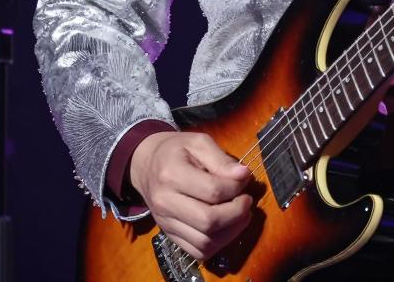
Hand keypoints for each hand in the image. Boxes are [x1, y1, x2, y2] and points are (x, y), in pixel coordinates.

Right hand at [129, 131, 252, 260]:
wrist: (146, 165)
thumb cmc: (176, 150)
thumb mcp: (198, 142)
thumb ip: (221, 159)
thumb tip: (244, 175)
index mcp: (172, 174)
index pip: (212, 190)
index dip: (236, 186)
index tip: (245, 178)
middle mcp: (166, 203)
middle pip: (208, 221)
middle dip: (237, 213)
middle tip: (247, 199)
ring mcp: (166, 223)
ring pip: (205, 242)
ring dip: (232, 231)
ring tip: (242, 214)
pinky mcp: (170, 236)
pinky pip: (198, 252)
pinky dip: (219, 243)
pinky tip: (229, 226)